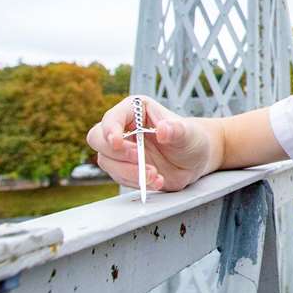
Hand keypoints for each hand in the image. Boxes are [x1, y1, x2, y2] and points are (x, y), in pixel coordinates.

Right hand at [85, 96, 219, 193]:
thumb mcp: (188, 134)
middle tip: (140, 160)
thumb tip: (163, 130)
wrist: (194, 160)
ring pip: (107, 161)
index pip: (112, 117)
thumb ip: (176, 131)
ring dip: (129, 171)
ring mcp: (121, 150)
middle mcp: (123, 128)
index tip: (117, 142)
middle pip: (98, 138)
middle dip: (117, 153)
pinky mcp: (124, 168)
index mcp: (135, 110)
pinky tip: (157, 181)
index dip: (110, 129)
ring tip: (155, 175)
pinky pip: (120, 177)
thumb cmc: (190, 138)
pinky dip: (137, 182)